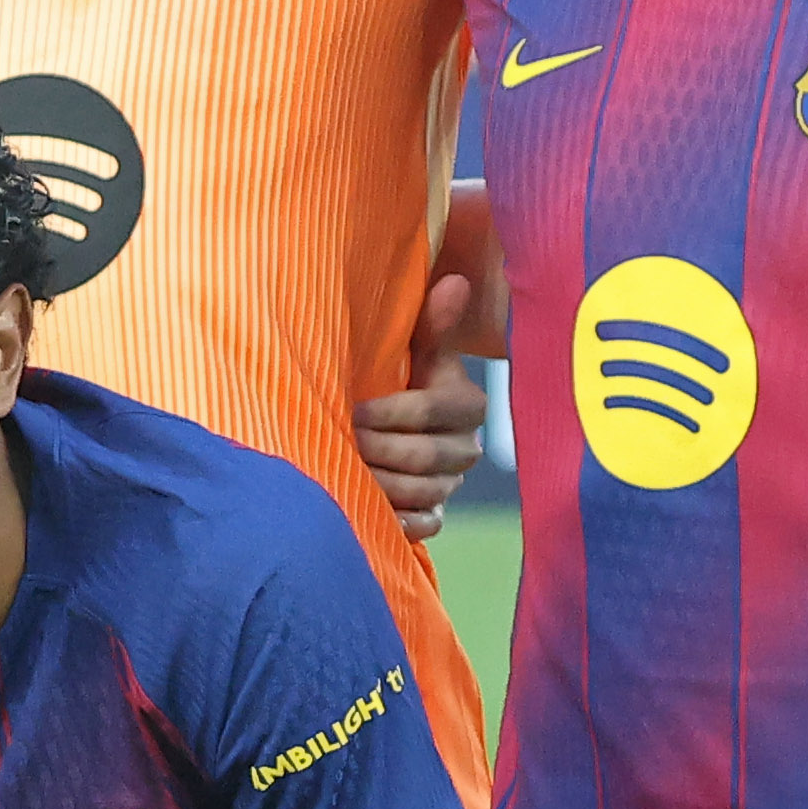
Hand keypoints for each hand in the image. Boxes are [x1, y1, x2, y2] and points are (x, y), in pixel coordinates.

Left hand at [356, 178, 502, 541]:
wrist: (392, 434)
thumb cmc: (398, 383)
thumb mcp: (414, 354)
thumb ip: (431, 326)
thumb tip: (456, 282)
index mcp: (465, 404)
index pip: (435, 412)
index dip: (393, 414)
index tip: (353, 410)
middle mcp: (465, 448)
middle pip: (426, 458)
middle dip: (379, 450)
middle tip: (341, 443)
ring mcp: (451, 485)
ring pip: (423, 493)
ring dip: (380, 485)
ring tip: (345, 472)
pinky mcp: (434, 514)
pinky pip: (425, 526)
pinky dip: (398, 521)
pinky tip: (370, 510)